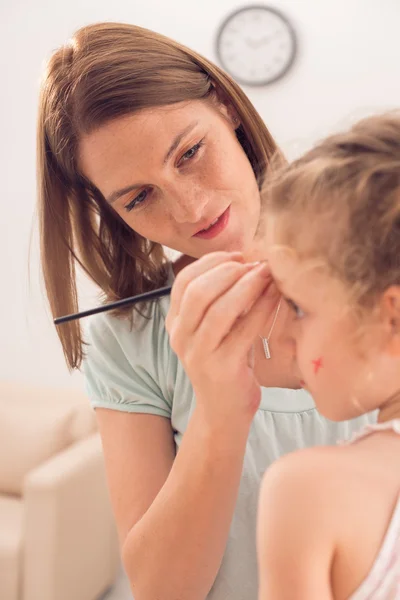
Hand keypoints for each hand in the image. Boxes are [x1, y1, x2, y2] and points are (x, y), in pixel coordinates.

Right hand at [165, 252, 279, 425]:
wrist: (224, 410)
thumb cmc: (225, 362)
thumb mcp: (212, 329)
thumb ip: (218, 300)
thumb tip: (246, 261)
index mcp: (175, 323)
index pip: (184, 281)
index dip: (211, 263)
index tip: (237, 256)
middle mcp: (181, 337)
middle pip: (198, 291)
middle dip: (229, 271)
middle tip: (254, 264)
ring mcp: (199, 354)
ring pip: (219, 309)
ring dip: (247, 286)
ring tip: (267, 274)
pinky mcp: (222, 367)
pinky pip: (244, 329)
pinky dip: (262, 307)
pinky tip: (275, 296)